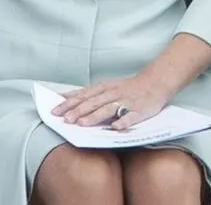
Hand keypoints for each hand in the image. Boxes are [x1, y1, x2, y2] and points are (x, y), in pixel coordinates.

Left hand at [53, 74, 170, 130]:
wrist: (156, 82)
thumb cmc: (128, 87)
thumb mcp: (106, 86)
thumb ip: (88, 94)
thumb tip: (64, 99)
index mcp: (105, 88)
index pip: (84, 95)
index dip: (69, 103)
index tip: (55, 111)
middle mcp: (114, 93)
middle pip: (94, 102)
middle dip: (79, 111)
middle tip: (66, 120)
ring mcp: (126, 102)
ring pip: (108, 108)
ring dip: (95, 116)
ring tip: (83, 124)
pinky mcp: (140, 110)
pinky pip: (131, 116)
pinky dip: (124, 121)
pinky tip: (116, 127)